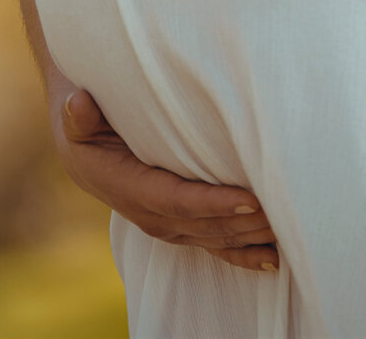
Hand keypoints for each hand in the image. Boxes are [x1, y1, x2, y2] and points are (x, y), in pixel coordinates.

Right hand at [55, 86, 280, 272]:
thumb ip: (79, 115)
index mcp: (129, 188)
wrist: (85, 153)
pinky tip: (273, 261)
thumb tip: (79, 104)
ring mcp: (166, 225)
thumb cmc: (86, 127)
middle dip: (244, 223)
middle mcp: (150, 215)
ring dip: (250, 237)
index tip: (249, 199)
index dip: (213, 203)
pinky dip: (242, 256)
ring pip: (213, 238)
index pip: (177, 200)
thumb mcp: (77, 118)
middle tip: (285, 213)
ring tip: (289, 230)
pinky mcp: (179, 226)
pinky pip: (212, 246)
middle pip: (204, 225)